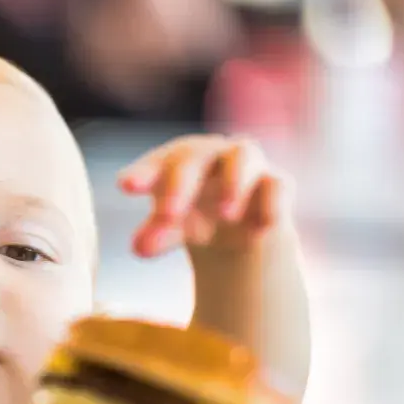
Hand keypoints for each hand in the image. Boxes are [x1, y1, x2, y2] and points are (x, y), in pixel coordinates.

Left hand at [117, 135, 290, 257]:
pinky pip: (278, 185)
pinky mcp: (277, 184)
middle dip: (180, 183)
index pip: (158, 162)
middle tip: (166, 214)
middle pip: (195, 156)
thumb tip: (138, 248)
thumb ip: (155, 236)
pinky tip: (261, 228)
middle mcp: (212, 156)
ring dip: (234, 181)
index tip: (125, 187)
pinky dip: (272, 204)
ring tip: (224, 214)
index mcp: (177, 162)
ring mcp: (248, 166)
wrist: (240, 230)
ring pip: (244, 155)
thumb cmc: (193, 219)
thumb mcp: (172, 229)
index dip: (143, 173)